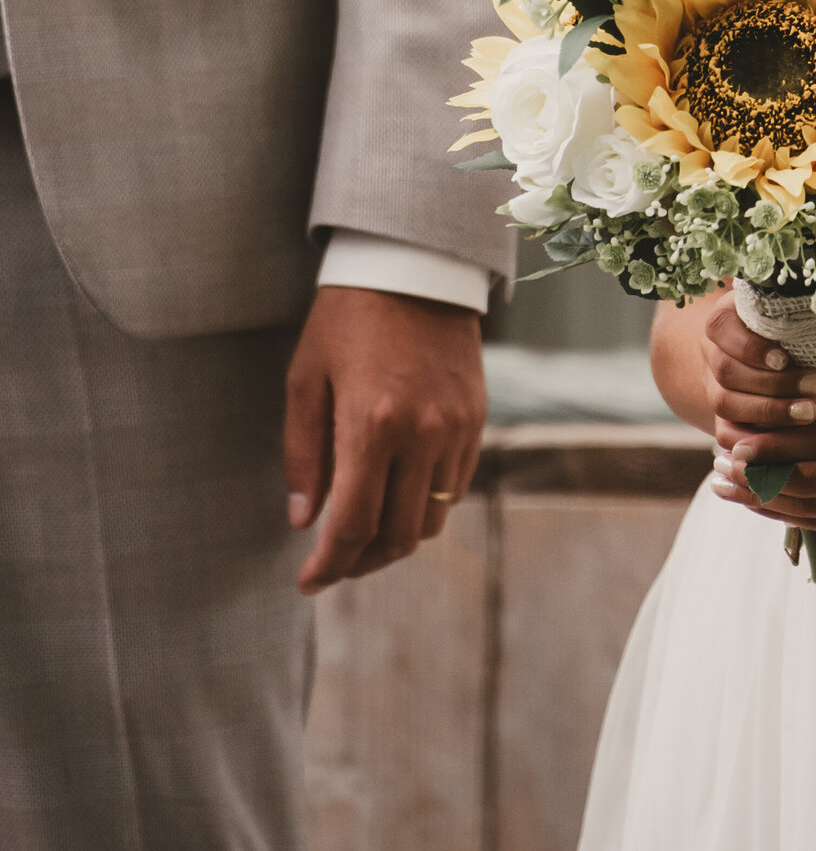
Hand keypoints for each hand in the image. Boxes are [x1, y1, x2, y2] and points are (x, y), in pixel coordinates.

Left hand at [285, 288, 487, 594]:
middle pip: (397, 536)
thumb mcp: (305, 380)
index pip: (353, 524)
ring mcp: (456, 430)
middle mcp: (422, 434)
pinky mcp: (476, 421)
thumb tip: (305, 521)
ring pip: (431, 519)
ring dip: (395, 542)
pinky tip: (396, 499)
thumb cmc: (346, 319)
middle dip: (361, 563)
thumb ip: (304, 456)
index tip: (308, 582)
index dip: (329, 564)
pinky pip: (453, 488)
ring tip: (363, 539)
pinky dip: (423, 508)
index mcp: (371, 424)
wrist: (414, 268)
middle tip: (333, 567)